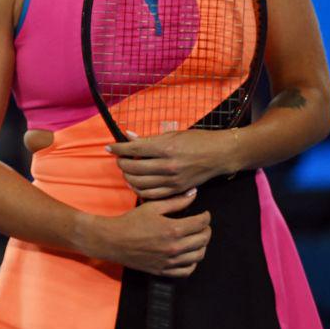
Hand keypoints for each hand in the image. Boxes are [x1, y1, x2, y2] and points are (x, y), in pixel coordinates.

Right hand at [88, 191, 211, 277]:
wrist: (113, 240)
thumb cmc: (131, 222)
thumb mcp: (152, 207)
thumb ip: (176, 201)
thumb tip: (194, 194)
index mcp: (173, 229)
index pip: (202, 223)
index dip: (206, 217)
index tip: (204, 214)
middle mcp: (175, 247)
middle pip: (203, 239)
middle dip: (206, 230)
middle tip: (202, 225)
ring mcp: (170, 261)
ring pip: (199, 255)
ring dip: (202, 245)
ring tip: (197, 239)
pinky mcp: (164, 270)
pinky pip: (187, 270)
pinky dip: (192, 262)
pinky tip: (188, 254)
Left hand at [108, 129, 238, 200]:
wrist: (220, 154)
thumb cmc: (197, 140)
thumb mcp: (172, 134)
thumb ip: (149, 139)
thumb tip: (128, 136)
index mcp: (165, 148)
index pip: (133, 149)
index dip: (117, 148)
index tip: (109, 148)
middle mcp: (167, 165)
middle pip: (133, 168)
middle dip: (121, 163)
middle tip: (119, 159)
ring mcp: (173, 180)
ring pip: (139, 183)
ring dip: (128, 177)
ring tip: (126, 171)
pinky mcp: (177, 189)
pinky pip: (152, 194)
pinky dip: (139, 189)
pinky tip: (136, 183)